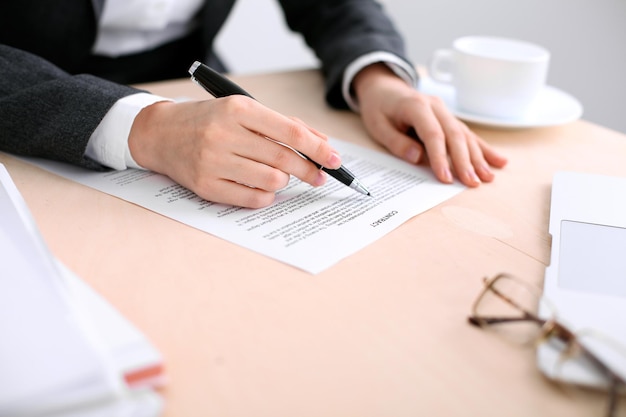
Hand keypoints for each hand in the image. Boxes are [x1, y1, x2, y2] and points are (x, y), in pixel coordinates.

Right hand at [128, 97, 340, 207]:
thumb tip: (322, 143)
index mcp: (238, 110)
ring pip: (272, 181)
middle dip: (310, 170)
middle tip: (320, 176)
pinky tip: (262, 186)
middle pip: (284, 160)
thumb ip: (283, 124)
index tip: (335, 159)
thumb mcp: (244, 111)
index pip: (290, 132)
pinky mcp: (206, 186)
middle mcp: (224, 135)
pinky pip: (253, 199)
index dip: (318, 149)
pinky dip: (266, 195)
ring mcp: (213, 162)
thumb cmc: (210, 120)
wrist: (160, 133)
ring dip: (284, 181)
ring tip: (278, 174)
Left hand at [353, 64, 506, 186]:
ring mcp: (444, 111)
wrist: (383, 88)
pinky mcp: (449, 118)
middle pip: (454, 135)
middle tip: (472, 183)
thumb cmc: (378, 108)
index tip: (445, 178)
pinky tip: (498, 161)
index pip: (433, 134)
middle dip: (465, 161)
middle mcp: (435, 107)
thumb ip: (396, 142)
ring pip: (465, 135)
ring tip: (488, 177)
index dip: (440, 157)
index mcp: (416, 106)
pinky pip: (467, 133)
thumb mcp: (377, 125)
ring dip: (478, 157)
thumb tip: (417, 158)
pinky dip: (483, 148)